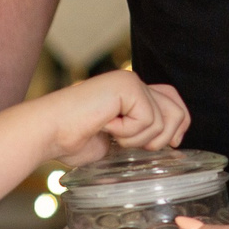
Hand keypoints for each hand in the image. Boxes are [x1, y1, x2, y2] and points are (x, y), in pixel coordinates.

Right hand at [38, 72, 189, 165]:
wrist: (49, 133)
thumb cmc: (73, 140)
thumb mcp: (116, 141)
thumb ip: (138, 134)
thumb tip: (168, 145)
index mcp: (131, 93)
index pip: (173, 100)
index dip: (179, 124)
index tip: (172, 145)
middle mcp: (132, 83)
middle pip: (177, 109)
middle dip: (165, 137)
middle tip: (137, 146)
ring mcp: (129, 82)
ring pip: (163, 120)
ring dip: (138, 139)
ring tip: (113, 135)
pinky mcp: (125, 86)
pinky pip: (147, 120)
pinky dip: (128, 133)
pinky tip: (106, 127)